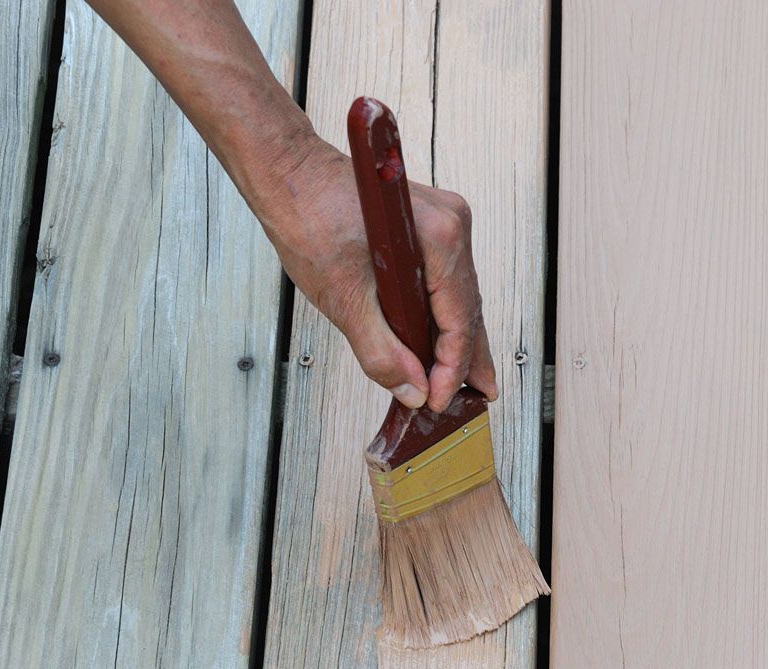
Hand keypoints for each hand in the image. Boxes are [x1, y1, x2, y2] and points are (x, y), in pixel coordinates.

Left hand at [259, 134, 497, 411]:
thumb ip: (382, 353)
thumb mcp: (344, 298)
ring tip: (463, 377)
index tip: (438, 399)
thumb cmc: (308, 215)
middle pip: (468, 308)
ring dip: (456, 337)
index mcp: (439, 239)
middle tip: (480, 395)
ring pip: (459, 295)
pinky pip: (446, 279)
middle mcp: (453, 226)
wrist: (287, 171)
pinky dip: (442, 312)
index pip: (460, 321)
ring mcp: (446, 222)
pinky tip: (441, 339)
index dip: (451, 368)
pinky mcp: (431, 224)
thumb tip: (413, 390)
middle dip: (468, 357)